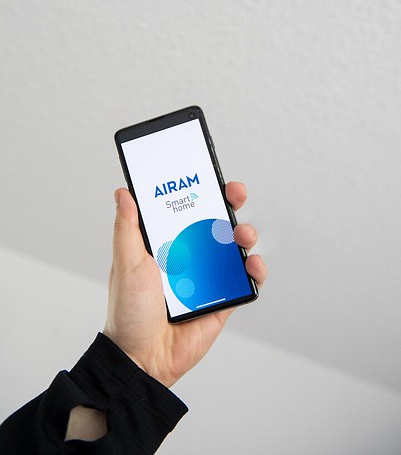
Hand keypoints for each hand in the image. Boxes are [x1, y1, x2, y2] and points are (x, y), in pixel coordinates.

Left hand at [103, 182, 267, 387]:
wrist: (143, 357)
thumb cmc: (129, 311)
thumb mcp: (126, 263)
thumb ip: (127, 228)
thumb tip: (123, 192)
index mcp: (167, 243)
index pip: (188, 209)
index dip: (201, 192)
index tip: (211, 177)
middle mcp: (190, 256)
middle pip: (216, 222)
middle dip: (231, 204)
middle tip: (235, 195)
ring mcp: (209, 277)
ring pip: (235, 248)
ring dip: (246, 234)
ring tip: (242, 236)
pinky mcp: (223, 299)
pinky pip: (245, 280)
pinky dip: (255, 270)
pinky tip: (252, 265)